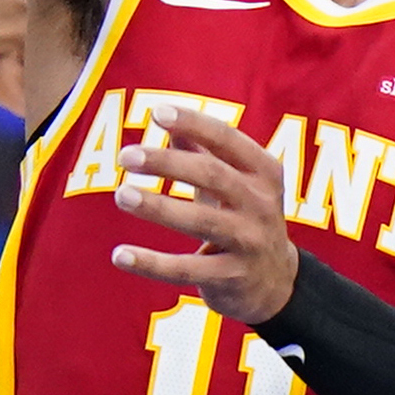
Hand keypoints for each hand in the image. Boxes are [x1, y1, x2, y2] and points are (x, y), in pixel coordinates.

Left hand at [105, 99, 298, 324]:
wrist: (275, 281)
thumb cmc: (243, 217)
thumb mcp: (234, 181)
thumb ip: (203, 149)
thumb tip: (163, 114)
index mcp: (264, 172)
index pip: (227, 140)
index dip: (194, 123)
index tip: (156, 112)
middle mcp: (261, 204)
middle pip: (212, 175)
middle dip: (166, 163)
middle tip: (125, 156)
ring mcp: (249, 242)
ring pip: (200, 221)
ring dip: (158, 206)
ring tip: (121, 194)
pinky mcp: (231, 277)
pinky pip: (186, 269)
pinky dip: (151, 264)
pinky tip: (119, 255)